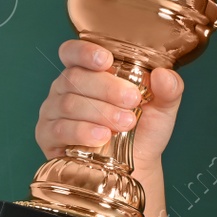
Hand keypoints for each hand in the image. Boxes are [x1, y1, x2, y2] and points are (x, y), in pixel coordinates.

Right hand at [34, 38, 184, 172]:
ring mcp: (54, 111)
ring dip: (100, 112)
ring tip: (126, 123)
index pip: (73, 52)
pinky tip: (102, 136)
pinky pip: (59, 129)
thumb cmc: (144, 129)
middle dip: (107, 89)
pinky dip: (82, 132)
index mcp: (89, 71)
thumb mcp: (163, 107)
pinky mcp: (48, 136)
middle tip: (133, 101)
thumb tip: (163, 75)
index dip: (85, 52)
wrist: (138, 164)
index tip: (106, 60)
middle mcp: (66, 87)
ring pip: (69, 104)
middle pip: (75, 78)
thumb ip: (169, 89)